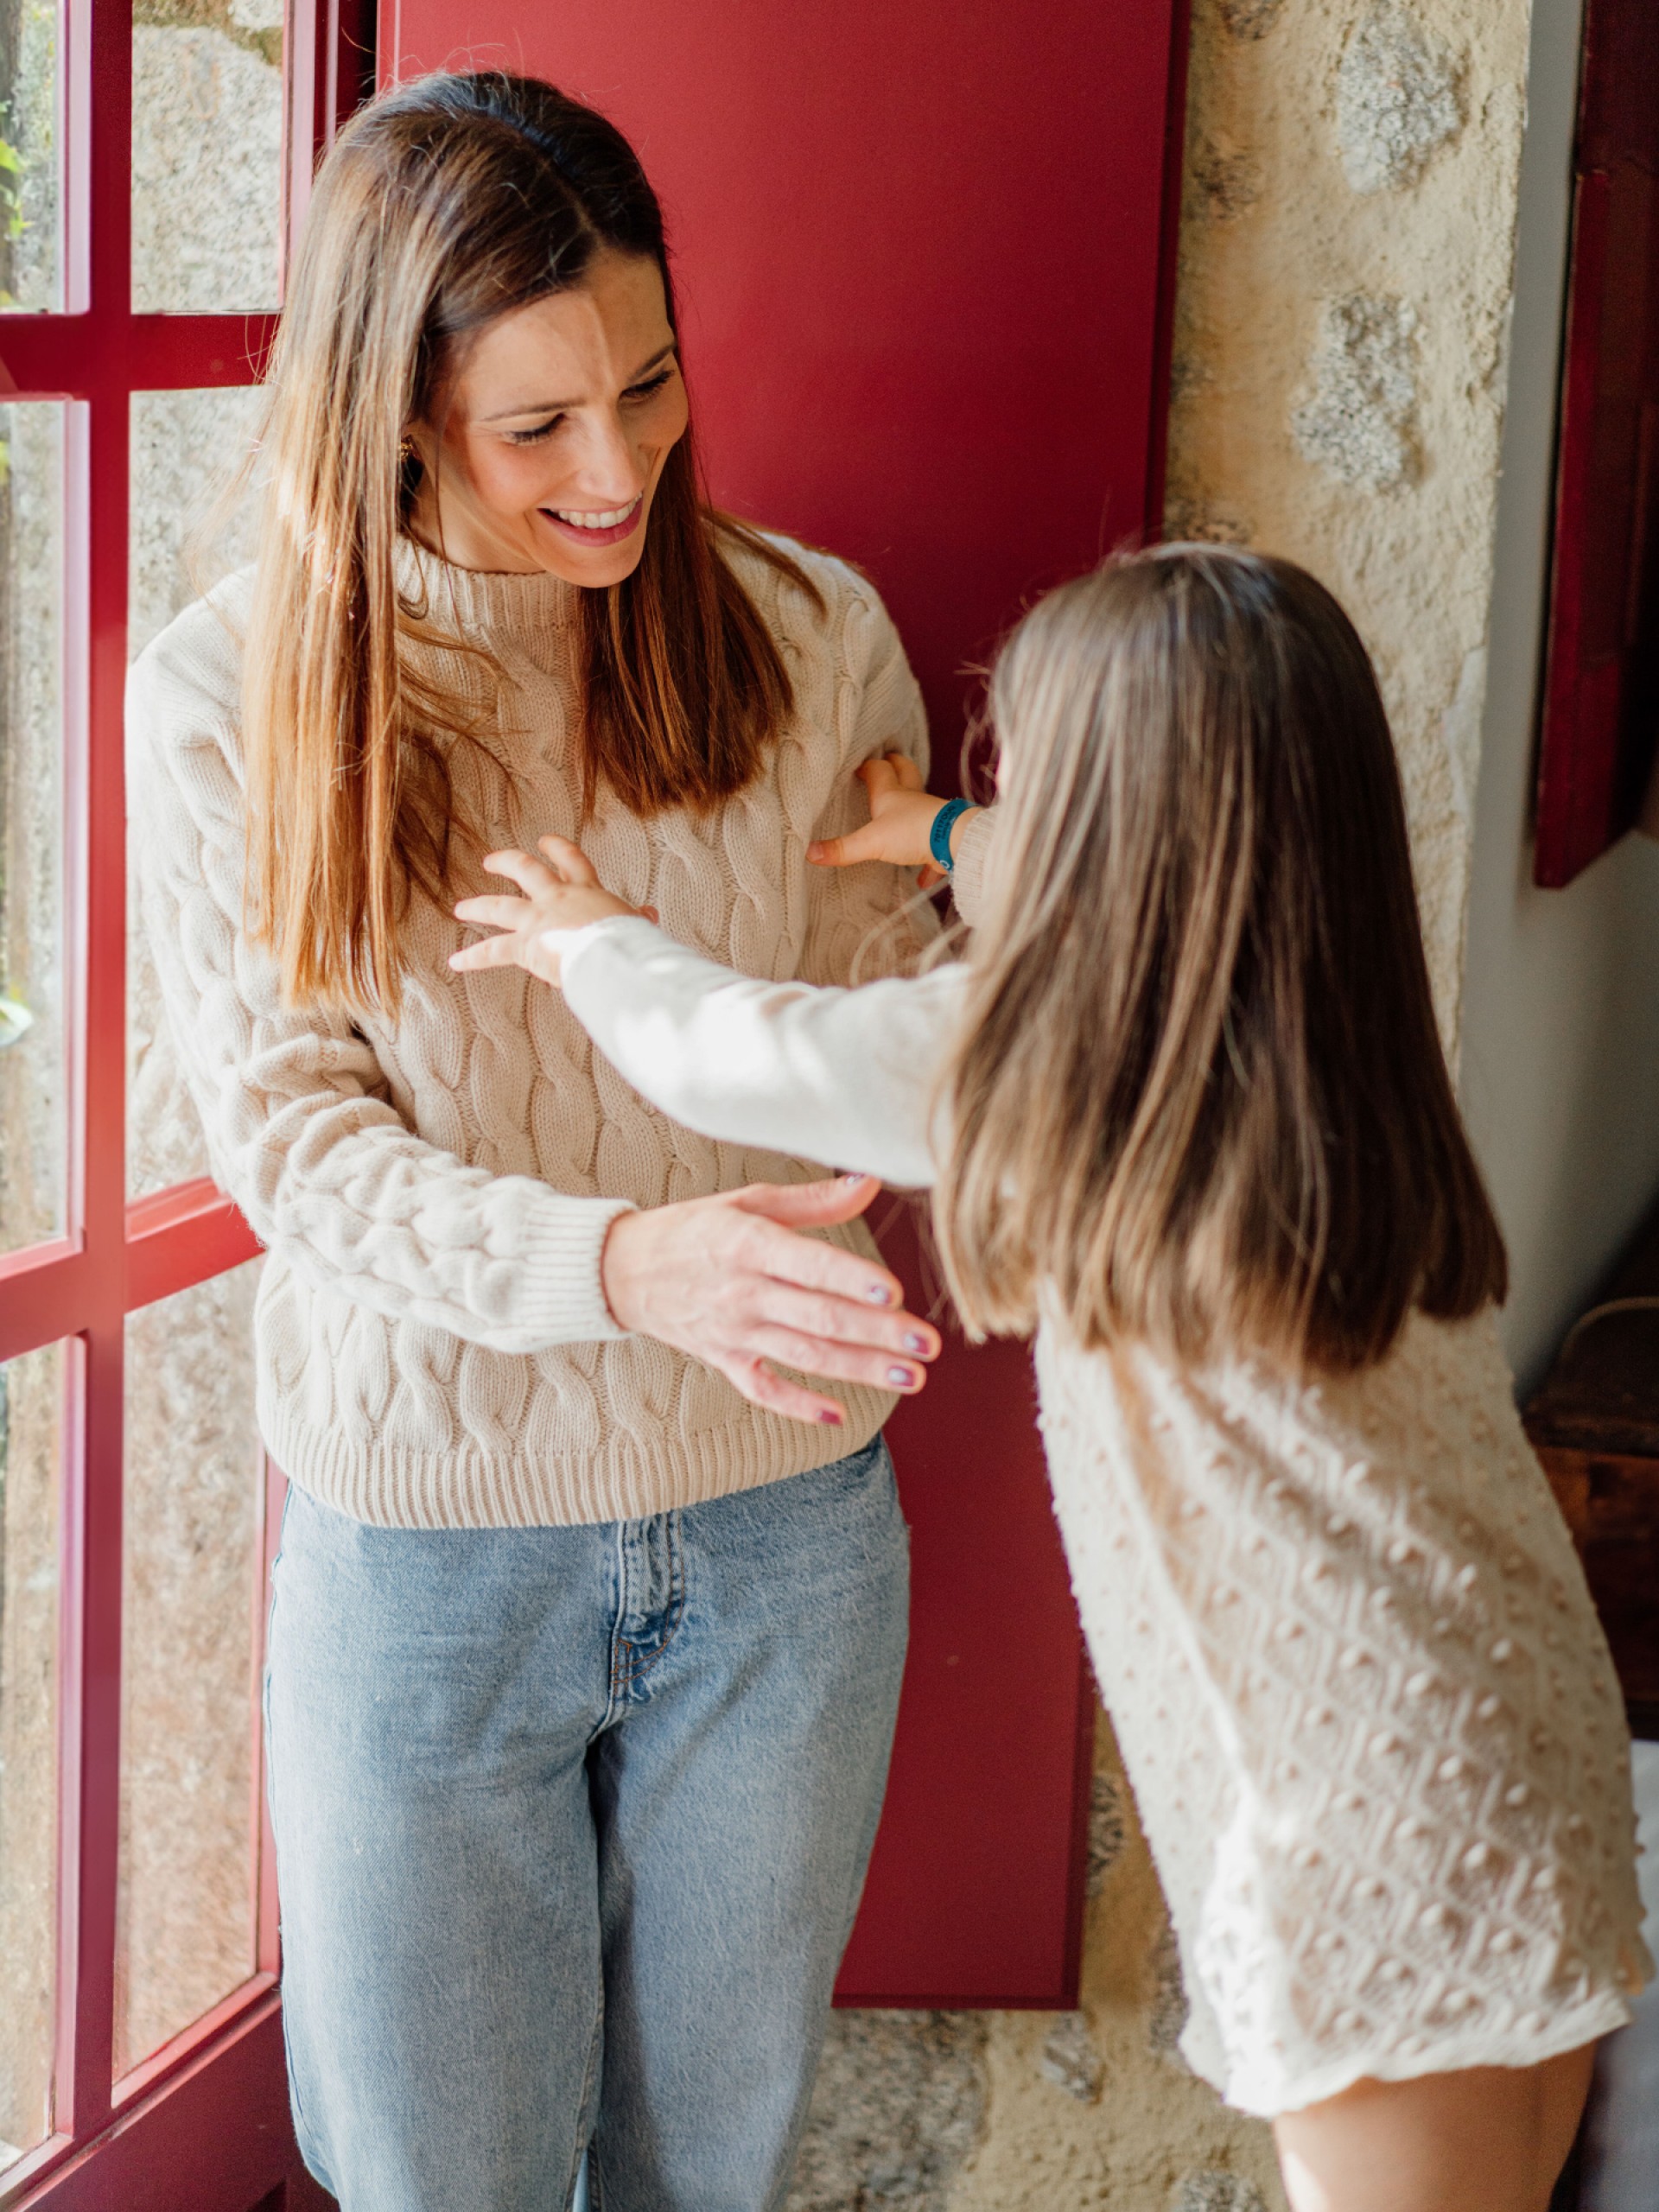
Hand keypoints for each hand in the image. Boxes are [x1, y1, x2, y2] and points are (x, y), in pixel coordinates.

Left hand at [450, 836, 654, 985]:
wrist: (615, 955)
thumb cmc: (632, 941)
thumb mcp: (637, 924)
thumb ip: (637, 918)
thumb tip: (649, 914)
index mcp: (587, 890)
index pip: (571, 860)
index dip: (556, 848)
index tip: (544, 841)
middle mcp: (557, 897)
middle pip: (525, 869)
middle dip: (505, 862)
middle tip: (490, 861)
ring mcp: (537, 919)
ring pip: (499, 906)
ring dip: (476, 906)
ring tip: (460, 908)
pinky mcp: (526, 945)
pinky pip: (493, 951)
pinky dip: (472, 957)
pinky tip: (455, 962)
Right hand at [601, 1173, 940, 1426]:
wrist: (624, 1271)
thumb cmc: (696, 1228)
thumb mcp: (748, 1201)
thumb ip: (813, 1199)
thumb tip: (870, 1180)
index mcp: (750, 1244)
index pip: (809, 1264)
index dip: (852, 1279)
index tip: (896, 1291)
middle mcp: (744, 1291)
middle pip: (818, 1316)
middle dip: (877, 1332)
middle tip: (927, 1344)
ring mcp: (734, 1331)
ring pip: (805, 1355)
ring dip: (860, 1369)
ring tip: (911, 1378)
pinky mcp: (724, 1360)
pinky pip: (764, 1390)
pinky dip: (799, 1405)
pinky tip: (839, 1415)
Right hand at [807, 752, 973, 888]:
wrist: (953, 842)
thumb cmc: (910, 833)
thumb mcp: (871, 842)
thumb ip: (841, 849)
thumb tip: (808, 852)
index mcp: (891, 795)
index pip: (879, 770)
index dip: (868, 766)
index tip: (859, 766)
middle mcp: (912, 800)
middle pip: (905, 773)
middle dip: (897, 766)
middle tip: (889, 763)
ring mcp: (930, 816)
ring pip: (921, 804)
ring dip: (914, 804)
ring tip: (904, 810)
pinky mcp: (943, 838)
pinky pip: (934, 850)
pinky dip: (928, 862)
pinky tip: (922, 876)